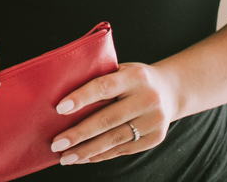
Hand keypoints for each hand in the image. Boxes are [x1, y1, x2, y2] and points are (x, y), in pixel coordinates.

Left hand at [49, 62, 178, 165]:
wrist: (170, 90)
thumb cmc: (133, 79)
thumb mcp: (120, 70)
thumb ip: (99, 80)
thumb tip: (61, 99)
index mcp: (135, 76)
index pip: (104, 86)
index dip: (81, 98)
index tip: (59, 109)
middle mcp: (147, 98)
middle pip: (108, 119)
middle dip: (79, 134)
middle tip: (56, 144)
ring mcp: (153, 120)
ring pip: (114, 139)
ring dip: (87, 150)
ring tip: (66, 157)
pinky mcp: (155, 138)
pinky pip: (123, 149)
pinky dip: (101, 155)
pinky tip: (84, 157)